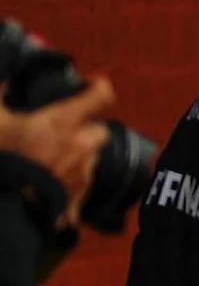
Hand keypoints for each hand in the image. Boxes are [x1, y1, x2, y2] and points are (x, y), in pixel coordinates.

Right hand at [0, 75, 115, 220]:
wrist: (7, 204)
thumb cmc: (4, 156)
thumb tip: (3, 81)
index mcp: (63, 122)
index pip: (101, 97)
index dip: (100, 87)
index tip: (93, 84)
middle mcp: (81, 144)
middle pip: (101, 129)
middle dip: (87, 127)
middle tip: (65, 129)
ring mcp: (84, 170)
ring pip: (93, 156)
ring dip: (80, 153)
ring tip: (53, 154)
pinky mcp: (80, 193)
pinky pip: (84, 180)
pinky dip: (72, 178)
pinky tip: (53, 177)